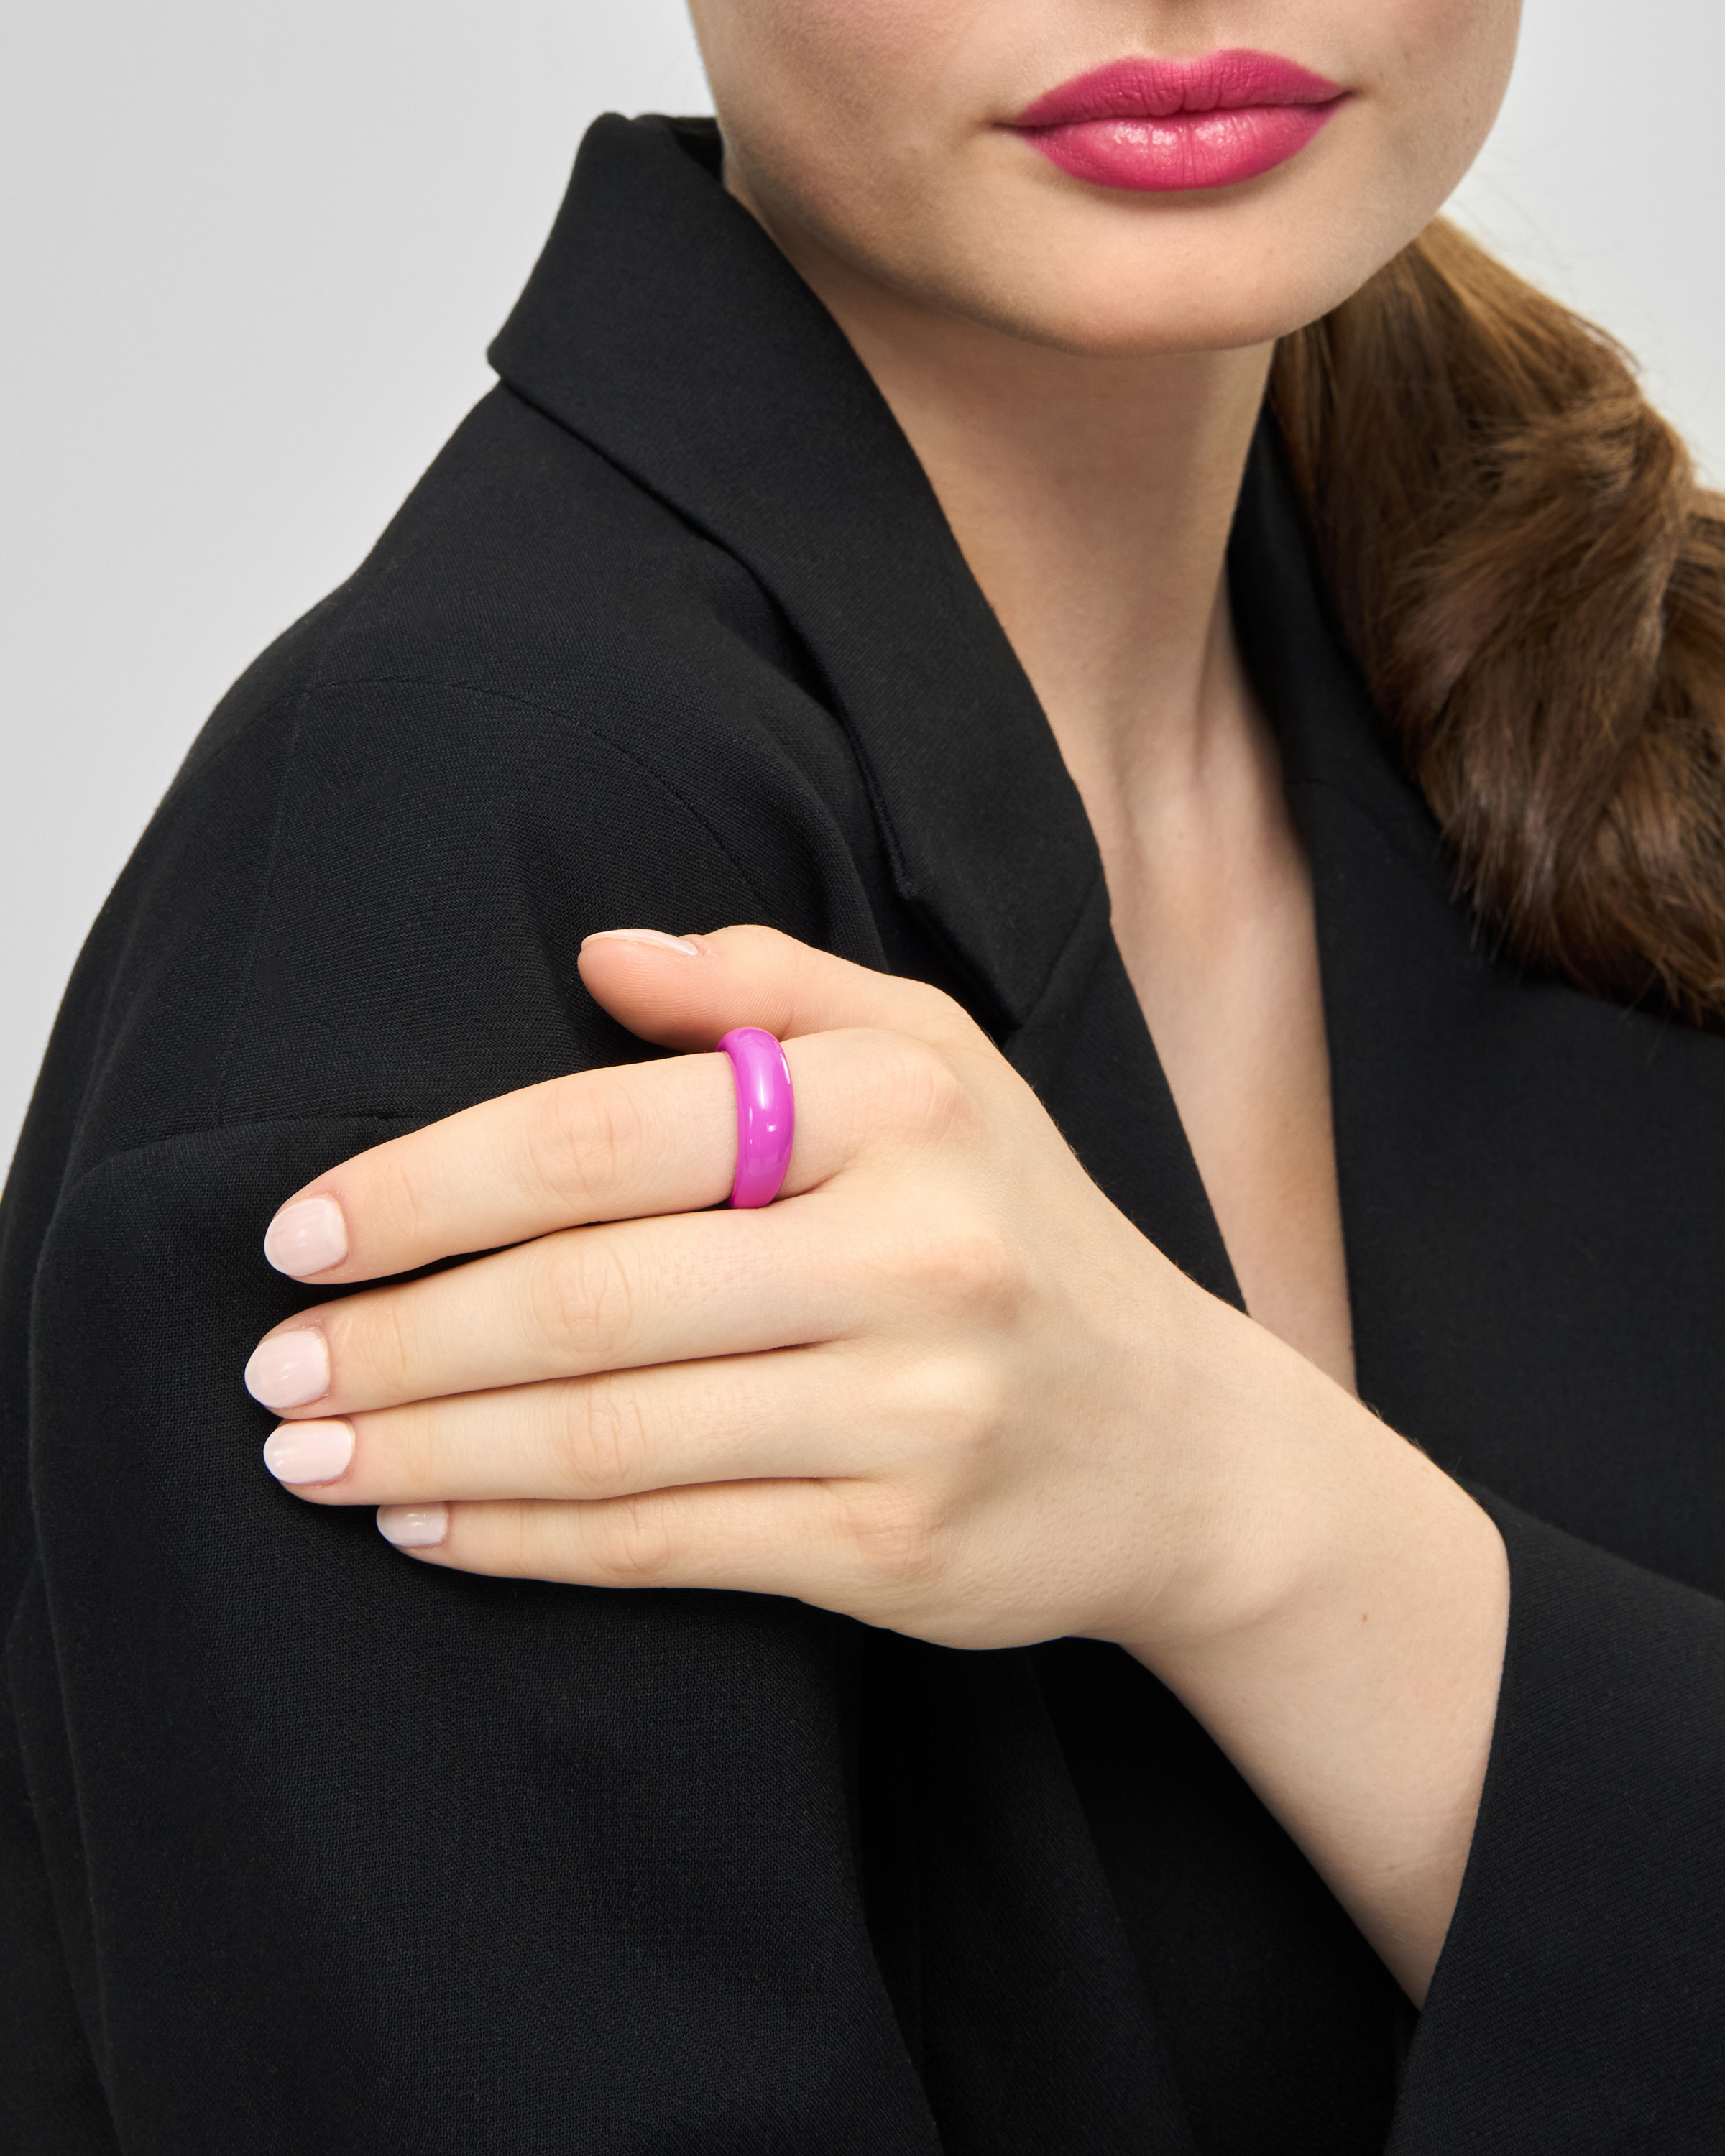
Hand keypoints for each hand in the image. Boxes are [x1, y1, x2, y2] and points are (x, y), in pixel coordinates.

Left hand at [246, 924, 1506, 1997]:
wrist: (1180, 1447)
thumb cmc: (1019, 1228)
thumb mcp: (939, 1060)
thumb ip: (771, 986)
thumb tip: (595, 956)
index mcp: (899, 1107)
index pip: (607, 1131)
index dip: (430, 1183)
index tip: (303, 1231)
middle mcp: (912, 1255)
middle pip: (587, 1297)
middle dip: (397, 1336)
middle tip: (270, 1361)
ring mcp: (909, 1414)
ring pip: (606, 1435)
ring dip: (425, 1449)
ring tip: (304, 1451)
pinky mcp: (895, 1552)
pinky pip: (663, 1545)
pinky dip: (520, 1542)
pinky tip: (425, 1528)